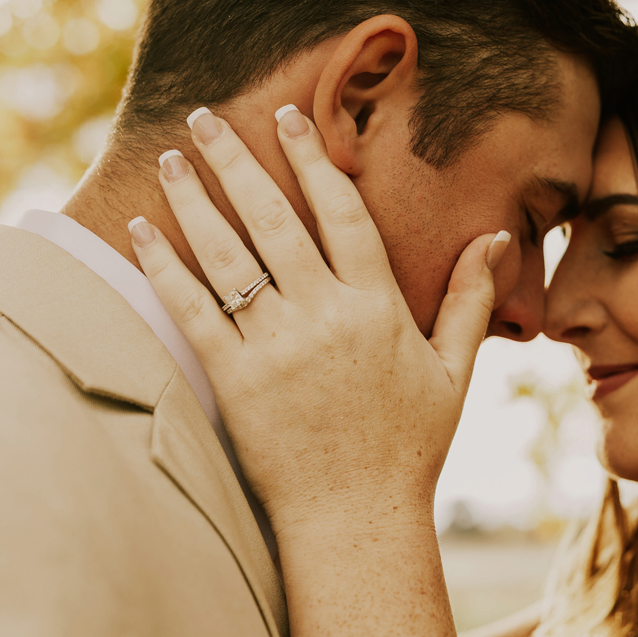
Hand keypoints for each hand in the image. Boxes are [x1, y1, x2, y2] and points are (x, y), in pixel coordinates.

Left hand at [128, 104, 509, 535]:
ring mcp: (277, 349)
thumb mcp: (453, 371)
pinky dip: (164, 266)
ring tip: (173, 158)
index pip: (342, 212)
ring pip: (228, 257)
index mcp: (378, 308)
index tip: (290, 118)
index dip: (314, 160)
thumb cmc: (407, 447)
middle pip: (274, 220)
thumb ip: (470, 299)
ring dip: (195, 201)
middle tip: (206, 115)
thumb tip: (494, 237)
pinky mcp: (235, 381)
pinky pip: (193, 311)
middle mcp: (326, 318)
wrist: (356, 521)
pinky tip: (143, 230)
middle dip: (238, 161)